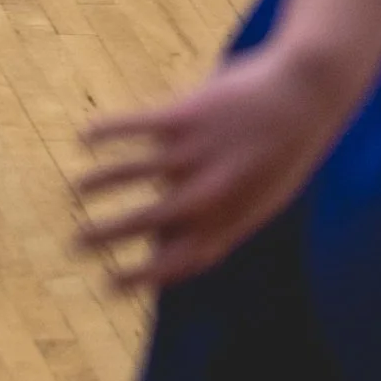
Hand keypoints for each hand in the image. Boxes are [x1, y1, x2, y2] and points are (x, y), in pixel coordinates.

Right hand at [74, 35, 360, 289]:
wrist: (306, 94)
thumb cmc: (285, 152)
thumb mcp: (262, 199)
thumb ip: (224, 223)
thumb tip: (181, 239)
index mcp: (231, 219)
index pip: (178, 260)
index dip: (141, 276)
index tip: (109, 285)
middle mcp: (209, 192)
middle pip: (146, 221)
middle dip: (106, 236)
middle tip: (75, 245)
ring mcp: (195, 152)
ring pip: (132, 173)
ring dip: (99, 185)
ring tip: (75, 192)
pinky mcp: (184, 113)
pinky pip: (134, 126)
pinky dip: (106, 133)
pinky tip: (84, 137)